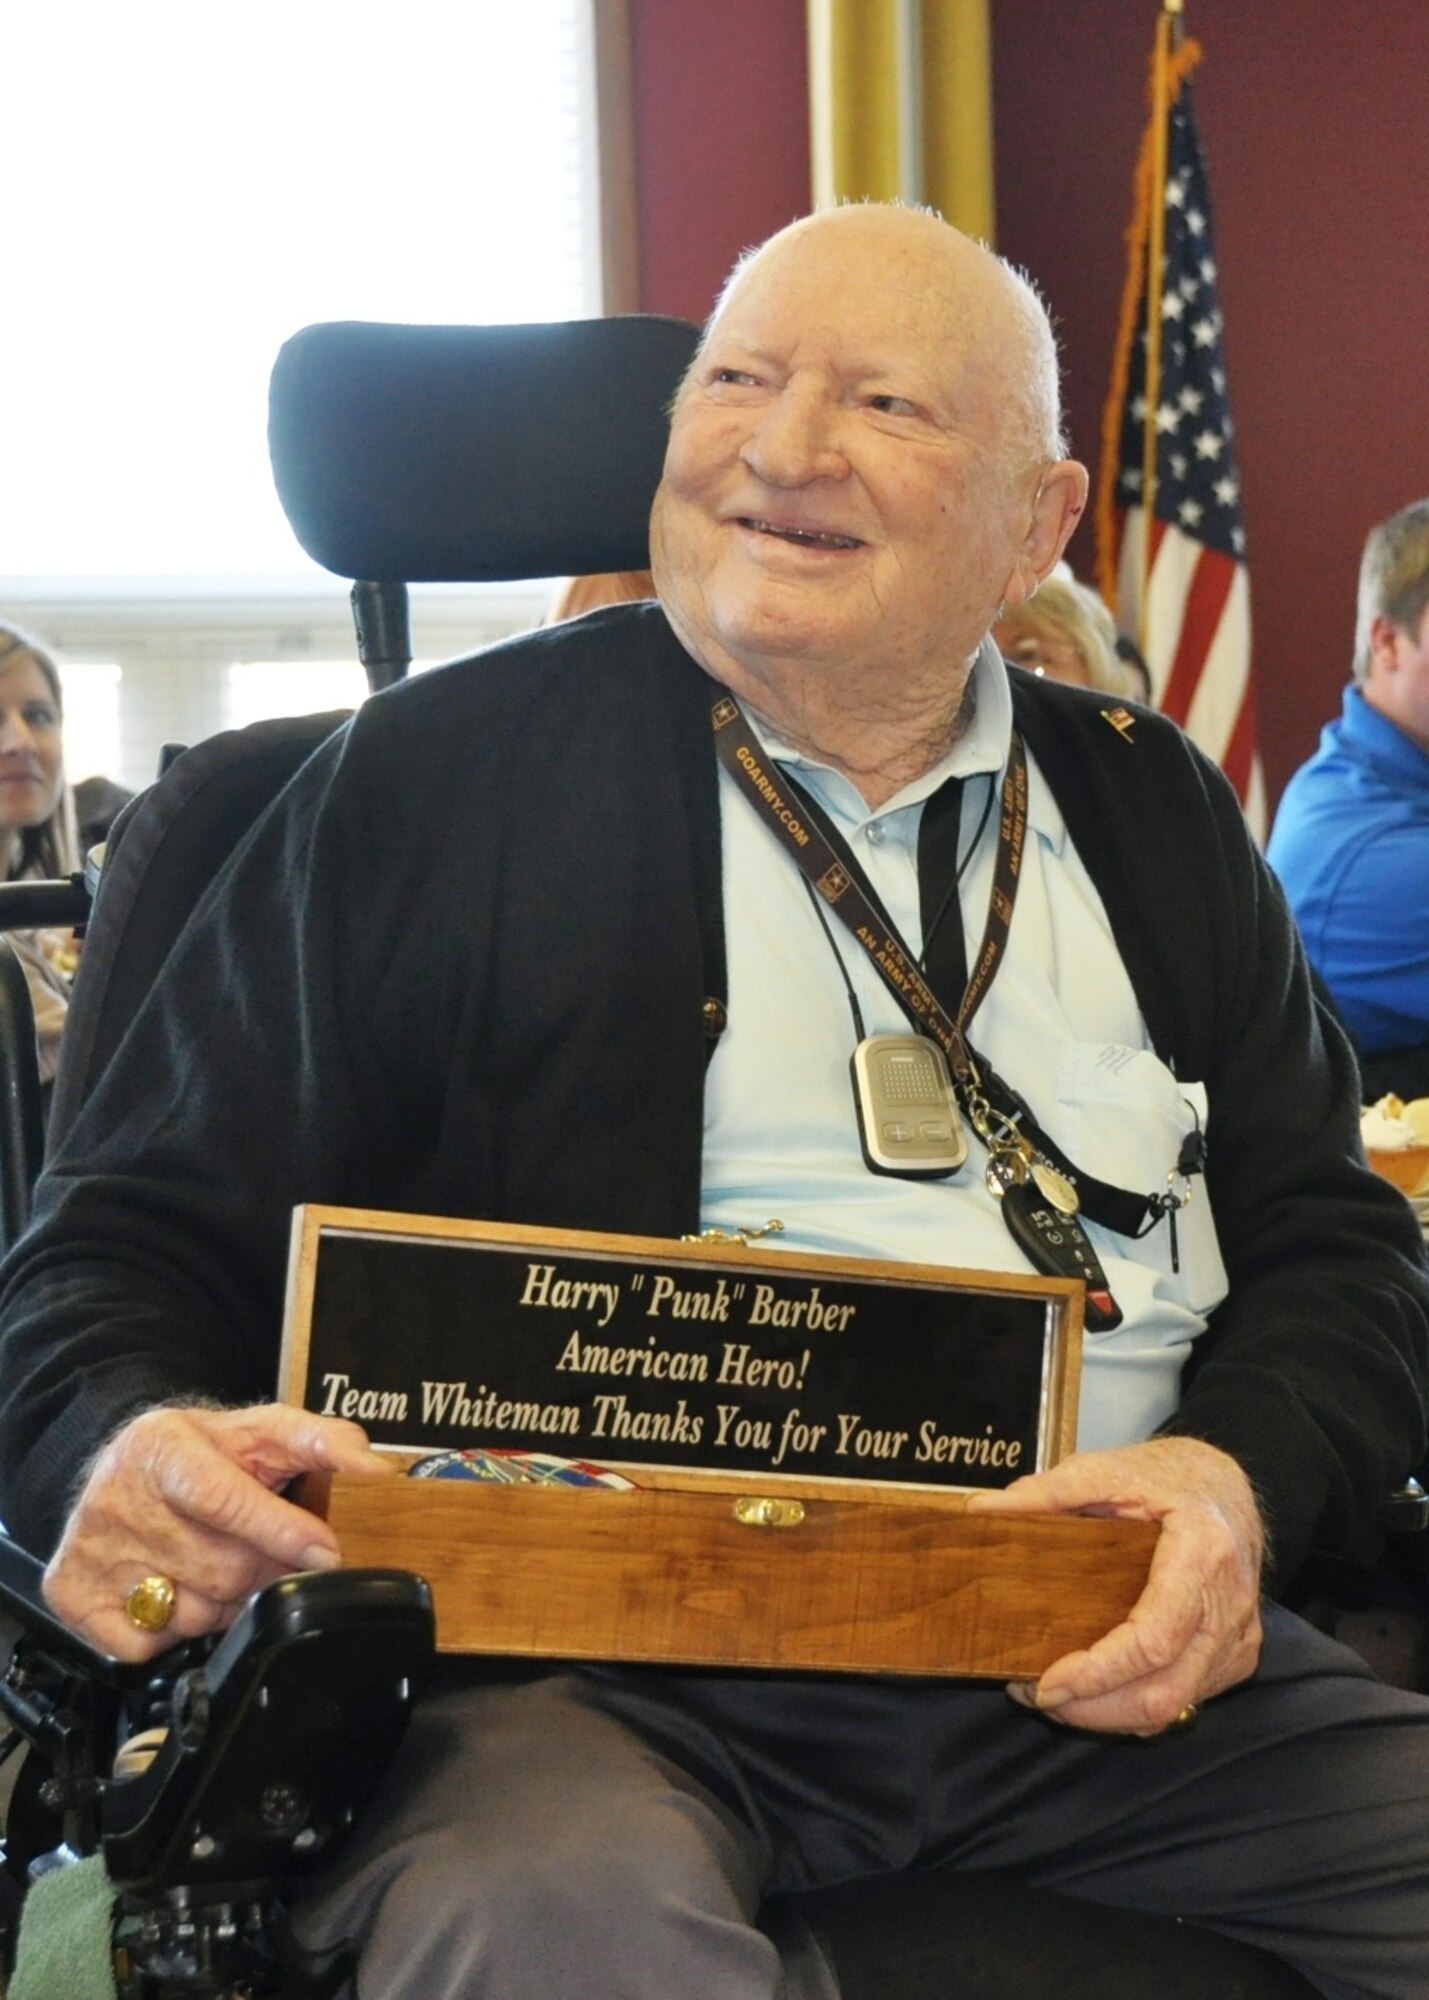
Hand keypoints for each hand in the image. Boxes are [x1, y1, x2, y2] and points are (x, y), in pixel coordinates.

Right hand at [43, 1402, 395, 1661]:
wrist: (125, 1464)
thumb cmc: (203, 1452)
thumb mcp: (261, 1431)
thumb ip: (322, 1441)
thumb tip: (374, 1467)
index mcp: (162, 1447)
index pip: (223, 1499)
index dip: (280, 1531)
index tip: (326, 1552)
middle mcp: (116, 1497)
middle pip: (217, 1568)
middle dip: (263, 1571)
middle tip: (270, 1555)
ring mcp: (90, 1549)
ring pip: (188, 1613)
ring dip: (224, 1604)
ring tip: (221, 1565)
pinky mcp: (70, 1593)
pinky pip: (144, 1645)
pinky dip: (174, 1633)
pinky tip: (179, 1591)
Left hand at [963, 1435, 1264, 1735]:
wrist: (1225, 1484)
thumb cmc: (1169, 1476)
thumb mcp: (1106, 1468)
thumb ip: (1047, 1492)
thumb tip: (982, 1512)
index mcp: (1203, 1552)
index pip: (1154, 1639)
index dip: (1098, 1673)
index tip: (1046, 1682)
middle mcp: (1228, 1604)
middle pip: (1165, 1691)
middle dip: (1094, 1710)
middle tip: (1036, 1695)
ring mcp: (1237, 1636)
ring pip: (1175, 1706)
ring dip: (1110, 1714)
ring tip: (1055, 1694)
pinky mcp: (1236, 1655)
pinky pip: (1186, 1699)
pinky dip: (1137, 1706)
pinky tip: (1097, 1689)